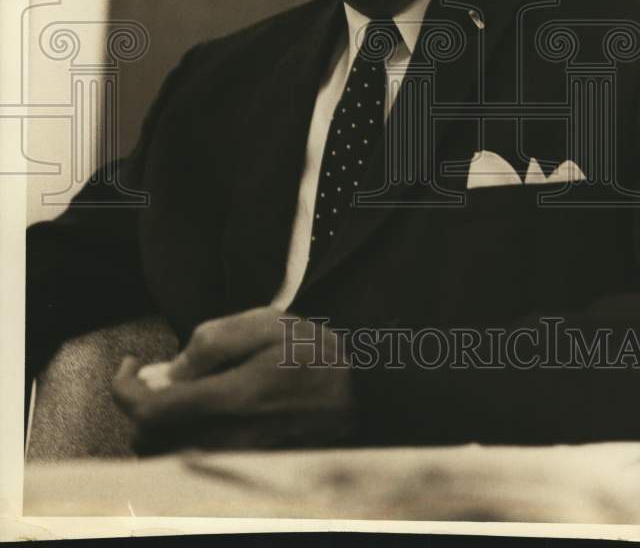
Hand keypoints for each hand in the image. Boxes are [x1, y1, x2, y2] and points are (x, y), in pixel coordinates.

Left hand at [112, 306, 356, 452]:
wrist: (360, 392)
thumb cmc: (311, 352)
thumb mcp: (265, 324)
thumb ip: (211, 343)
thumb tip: (166, 372)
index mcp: (228, 399)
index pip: (148, 411)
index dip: (123, 388)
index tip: (130, 364)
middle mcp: (225, 440)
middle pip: (149, 439)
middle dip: (143, 403)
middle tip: (161, 373)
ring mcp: (234, 460)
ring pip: (167, 453)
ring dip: (162, 422)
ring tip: (185, 390)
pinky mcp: (243, 469)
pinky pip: (192, 461)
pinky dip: (182, 436)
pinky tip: (204, 409)